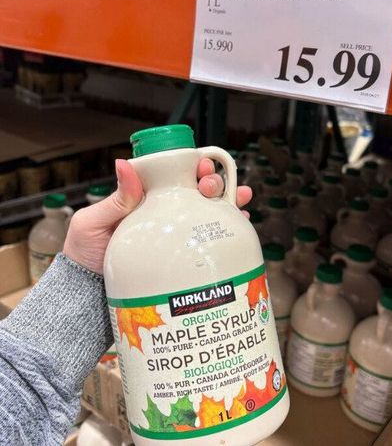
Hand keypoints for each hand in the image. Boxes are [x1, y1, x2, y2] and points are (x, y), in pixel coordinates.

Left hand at [64, 158, 251, 274]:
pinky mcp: (185, 255)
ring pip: (210, 210)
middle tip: (212, 185)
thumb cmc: (85, 255)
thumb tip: (124, 164)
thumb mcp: (92, 223)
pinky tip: (240, 222)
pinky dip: (230, 227)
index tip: (201, 165)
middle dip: (214, 180)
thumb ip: (114, 198)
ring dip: (229, 199)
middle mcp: (165, 213)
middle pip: (198, 189)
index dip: (193, 166)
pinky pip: (212, 237)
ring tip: (238, 198)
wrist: (90, 294)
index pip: (174, 175)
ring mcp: (177, 234)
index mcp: (146, 199)